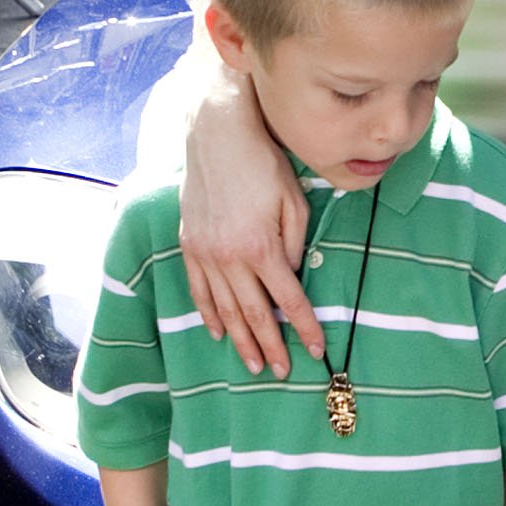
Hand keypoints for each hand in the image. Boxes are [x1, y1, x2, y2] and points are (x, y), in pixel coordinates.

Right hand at [181, 67, 319, 377]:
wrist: (218, 135)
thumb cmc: (264, 164)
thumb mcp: (294, 202)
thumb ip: (294, 244)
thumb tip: (291, 277)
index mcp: (261, 247)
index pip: (288, 300)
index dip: (303, 327)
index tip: (316, 348)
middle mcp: (229, 257)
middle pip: (253, 313)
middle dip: (271, 345)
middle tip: (282, 371)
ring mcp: (205, 252)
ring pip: (223, 308)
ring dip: (239, 339)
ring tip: (253, 364)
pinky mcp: (189, 244)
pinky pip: (198, 289)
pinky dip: (208, 313)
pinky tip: (218, 332)